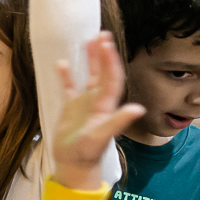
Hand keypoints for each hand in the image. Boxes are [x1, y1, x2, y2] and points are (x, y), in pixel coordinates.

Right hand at [52, 31, 143, 190]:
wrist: (74, 165)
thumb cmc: (87, 153)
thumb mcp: (101, 137)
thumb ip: (118, 122)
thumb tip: (137, 108)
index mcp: (106, 105)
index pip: (111, 78)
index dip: (110, 61)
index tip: (107, 44)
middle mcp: (98, 101)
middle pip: (103, 73)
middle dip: (103, 54)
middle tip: (102, 34)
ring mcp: (84, 104)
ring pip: (89, 77)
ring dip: (90, 60)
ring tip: (89, 40)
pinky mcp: (71, 108)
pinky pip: (69, 88)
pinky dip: (67, 76)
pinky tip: (62, 63)